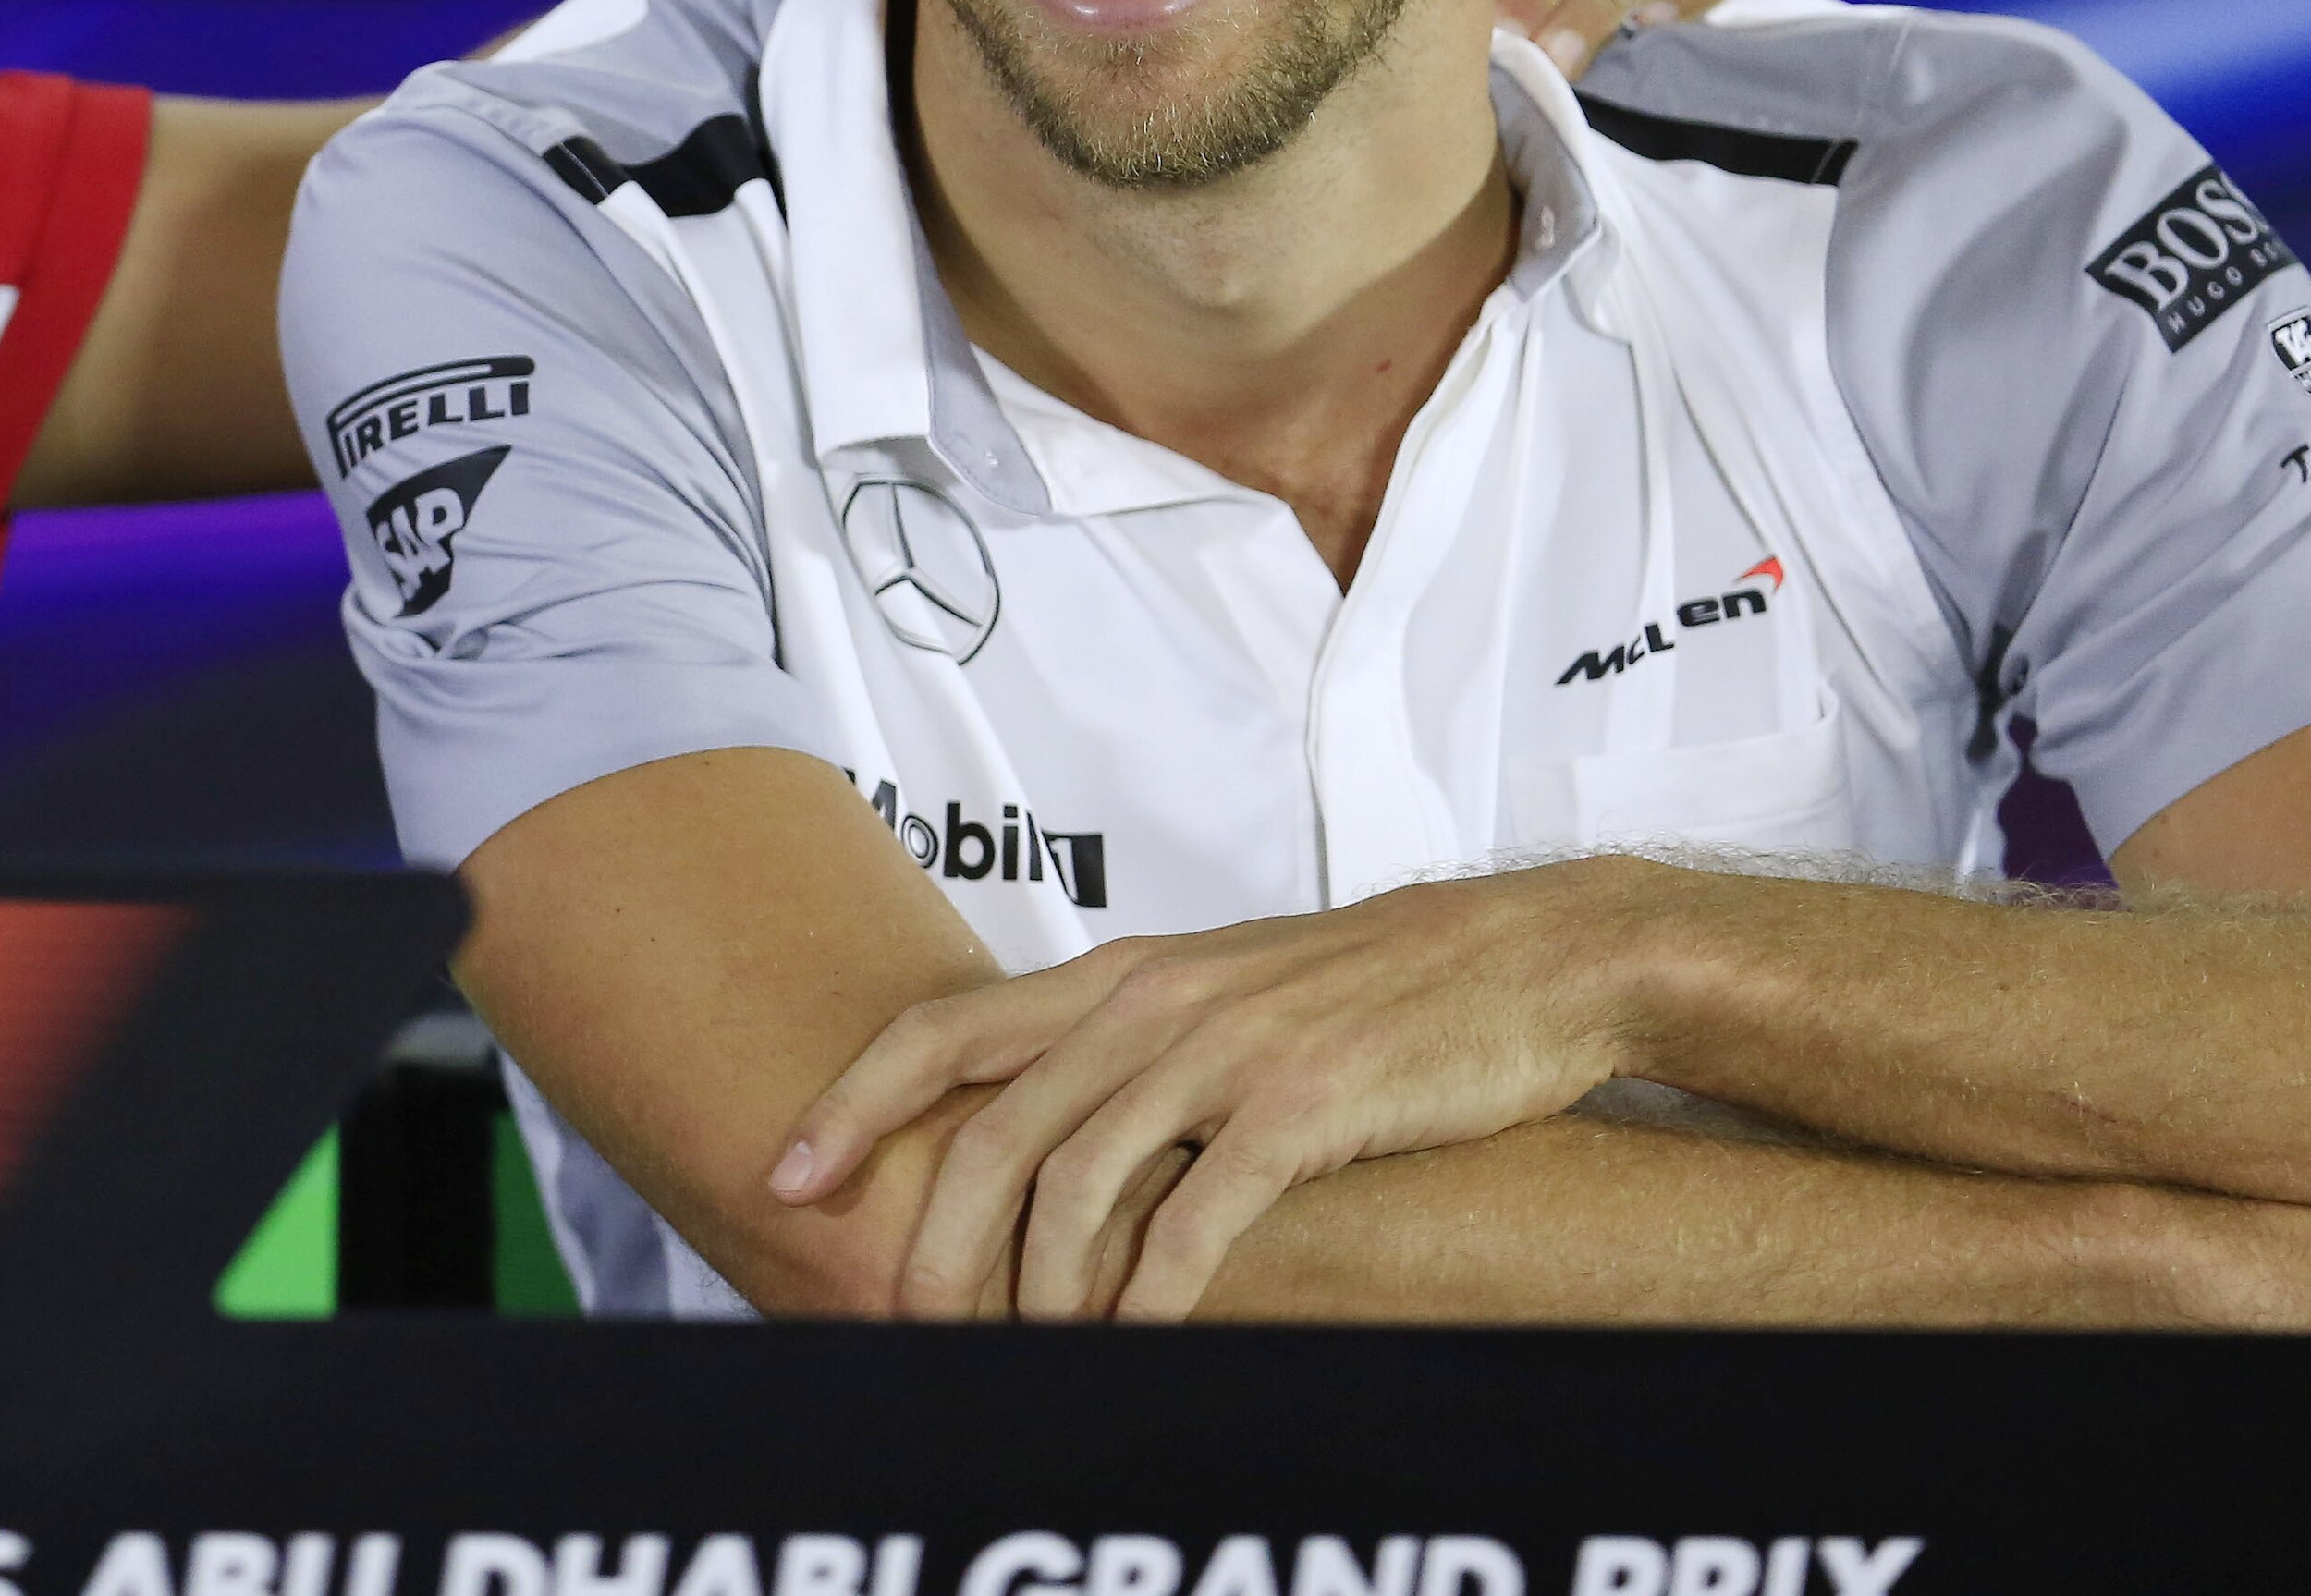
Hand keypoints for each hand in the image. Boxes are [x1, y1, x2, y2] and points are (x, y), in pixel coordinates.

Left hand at [765, 861, 1663, 1323]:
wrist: (1523, 955)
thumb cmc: (1366, 992)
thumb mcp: (1218, 995)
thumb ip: (1123, 1047)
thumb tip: (1035, 1133)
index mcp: (1119, 974)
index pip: (942, 1029)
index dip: (851, 1101)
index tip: (787, 1176)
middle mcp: (1152, 1001)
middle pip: (992, 1128)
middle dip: (935, 1240)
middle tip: (906, 1322)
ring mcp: (1227, 1049)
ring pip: (1080, 1181)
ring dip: (1042, 1287)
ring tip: (1029, 1354)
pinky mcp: (1308, 1103)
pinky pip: (1199, 1213)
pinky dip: (1153, 1290)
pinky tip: (1133, 1341)